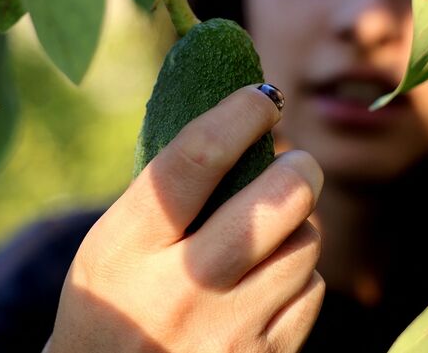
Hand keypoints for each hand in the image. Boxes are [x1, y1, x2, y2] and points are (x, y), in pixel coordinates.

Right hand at [44, 86, 324, 352]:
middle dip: (300, 168)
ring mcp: (226, 333)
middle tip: (297, 163)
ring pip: (305, 244)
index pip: (195, 161)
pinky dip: (298, 278)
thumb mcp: (115, 245)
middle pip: (279, 201)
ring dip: (297, 228)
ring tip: (267, 237)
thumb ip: (171, 191)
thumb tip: (248, 118)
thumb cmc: (118, 302)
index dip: (238, 116)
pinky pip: (312, 291)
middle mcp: (178, 292)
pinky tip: (266, 287)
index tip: (262, 98)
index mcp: (125, 249)